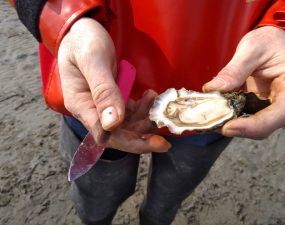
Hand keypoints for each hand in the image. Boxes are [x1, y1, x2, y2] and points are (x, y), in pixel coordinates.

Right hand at [58, 19, 169, 152]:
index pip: (105, 134)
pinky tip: (150, 95)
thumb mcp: (93, 60)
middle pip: (119, 134)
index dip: (130, 142)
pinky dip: (144, 107)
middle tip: (166, 141)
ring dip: (145, 117)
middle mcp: (92, 110)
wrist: (82, 30)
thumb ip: (102, 91)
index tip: (156, 143)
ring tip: (155, 99)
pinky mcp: (114, 99)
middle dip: (143, 137)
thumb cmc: (83, 41)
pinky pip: (131, 111)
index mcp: (81, 105)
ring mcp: (104, 106)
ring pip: (128, 123)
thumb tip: (112, 124)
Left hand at [203, 26, 284, 138]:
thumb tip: (212, 89)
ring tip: (211, 119)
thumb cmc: (270, 41)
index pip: (279, 114)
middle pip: (266, 126)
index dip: (254, 126)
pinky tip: (215, 112)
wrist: (275, 41)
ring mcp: (272, 106)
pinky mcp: (259, 106)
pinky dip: (230, 116)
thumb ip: (234, 70)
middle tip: (213, 124)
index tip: (228, 127)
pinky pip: (246, 116)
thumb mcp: (252, 49)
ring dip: (231, 124)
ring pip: (254, 125)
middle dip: (238, 128)